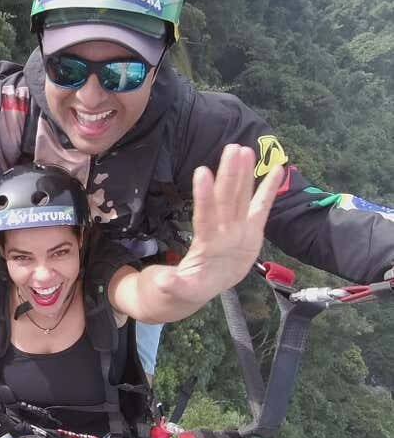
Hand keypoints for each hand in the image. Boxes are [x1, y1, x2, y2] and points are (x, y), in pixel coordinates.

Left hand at [172, 144, 283, 302]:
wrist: (205, 284)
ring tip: (245, 150)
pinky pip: (261, 207)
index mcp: (206, 243)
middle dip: (228, 174)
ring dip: (244, 174)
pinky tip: (277, 169)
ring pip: (241, 197)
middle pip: (226, 199)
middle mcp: (222, 230)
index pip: (204, 216)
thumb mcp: (181, 289)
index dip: (204, 196)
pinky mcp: (252, 231)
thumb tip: (161, 282)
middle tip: (231, 148)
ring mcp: (237, 228)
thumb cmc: (190, 285)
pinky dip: (269, 190)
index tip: (202, 172)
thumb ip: (173, 284)